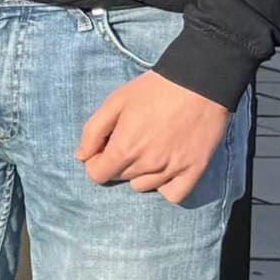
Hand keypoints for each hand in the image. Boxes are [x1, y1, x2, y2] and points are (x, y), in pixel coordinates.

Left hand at [77, 69, 231, 202]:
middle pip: (120, 177)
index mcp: (124, 148)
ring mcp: (172, 170)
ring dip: (140, 173)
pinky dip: (166, 186)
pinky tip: (165, 169)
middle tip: (130, 140)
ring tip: (149, 150)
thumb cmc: (152, 90)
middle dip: (118, 162)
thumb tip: (81, 156)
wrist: (198, 85)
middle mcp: (147, 165)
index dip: (96, 161)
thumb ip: (93, 131)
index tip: (104, 148)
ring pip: (144, 186)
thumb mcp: (114, 102)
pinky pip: (174, 195)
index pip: (97, 175)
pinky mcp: (195, 171)